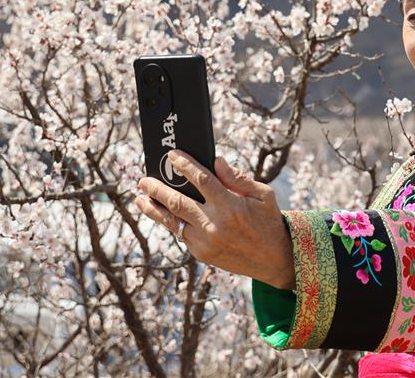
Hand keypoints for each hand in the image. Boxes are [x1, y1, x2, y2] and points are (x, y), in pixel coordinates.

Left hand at [134, 152, 294, 289]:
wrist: (274, 259)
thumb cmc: (269, 221)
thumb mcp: (263, 195)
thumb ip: (238, 178)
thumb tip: (216, 161)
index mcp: (231, 206)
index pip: (201, 180)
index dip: (185, 165)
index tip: (172, 155)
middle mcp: (215, 224)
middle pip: (178, 202)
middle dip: (157, 189)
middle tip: (143, 180)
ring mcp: (205, 241)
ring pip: (172, 221)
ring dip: (154, 209)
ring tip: (140, 198)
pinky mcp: (202, 253)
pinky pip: (182, 234)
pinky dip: (171, 223)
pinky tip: (162, 214)